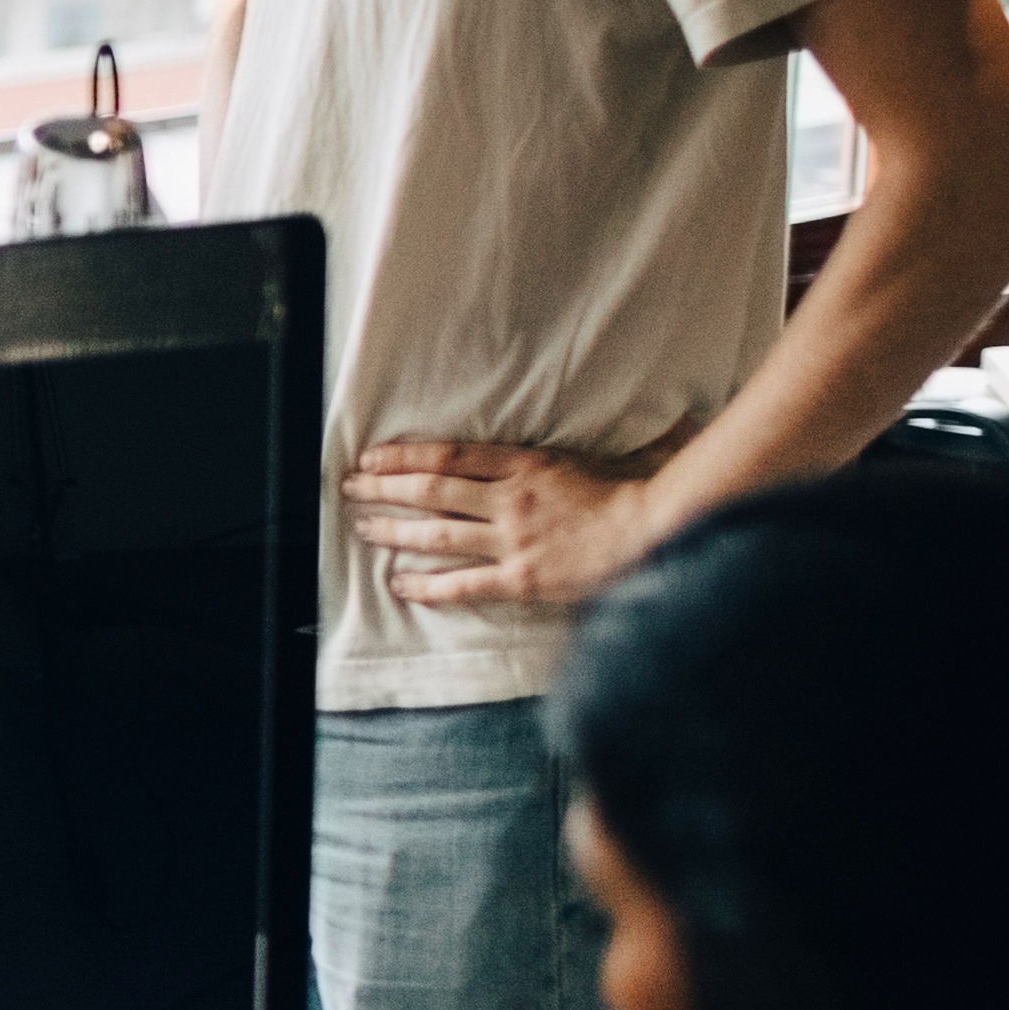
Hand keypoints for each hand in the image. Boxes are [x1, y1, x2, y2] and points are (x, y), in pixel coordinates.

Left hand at [343, 440, 671, 607]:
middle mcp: (508, 499)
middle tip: (352, 486)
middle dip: (384, 488)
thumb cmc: (631, 492)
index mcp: (524, 464)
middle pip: (431, 490)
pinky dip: (426, 585)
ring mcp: (511, 539)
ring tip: (363, 527)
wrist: (656, 533)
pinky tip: (398, 584)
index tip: (373, 455)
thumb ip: (561, 447)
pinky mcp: (520, 577)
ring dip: (394, 530)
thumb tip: (568, 424)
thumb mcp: (590, 455)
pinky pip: (462, 583)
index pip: (449, 455)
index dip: (404, 455)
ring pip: (436, 534)